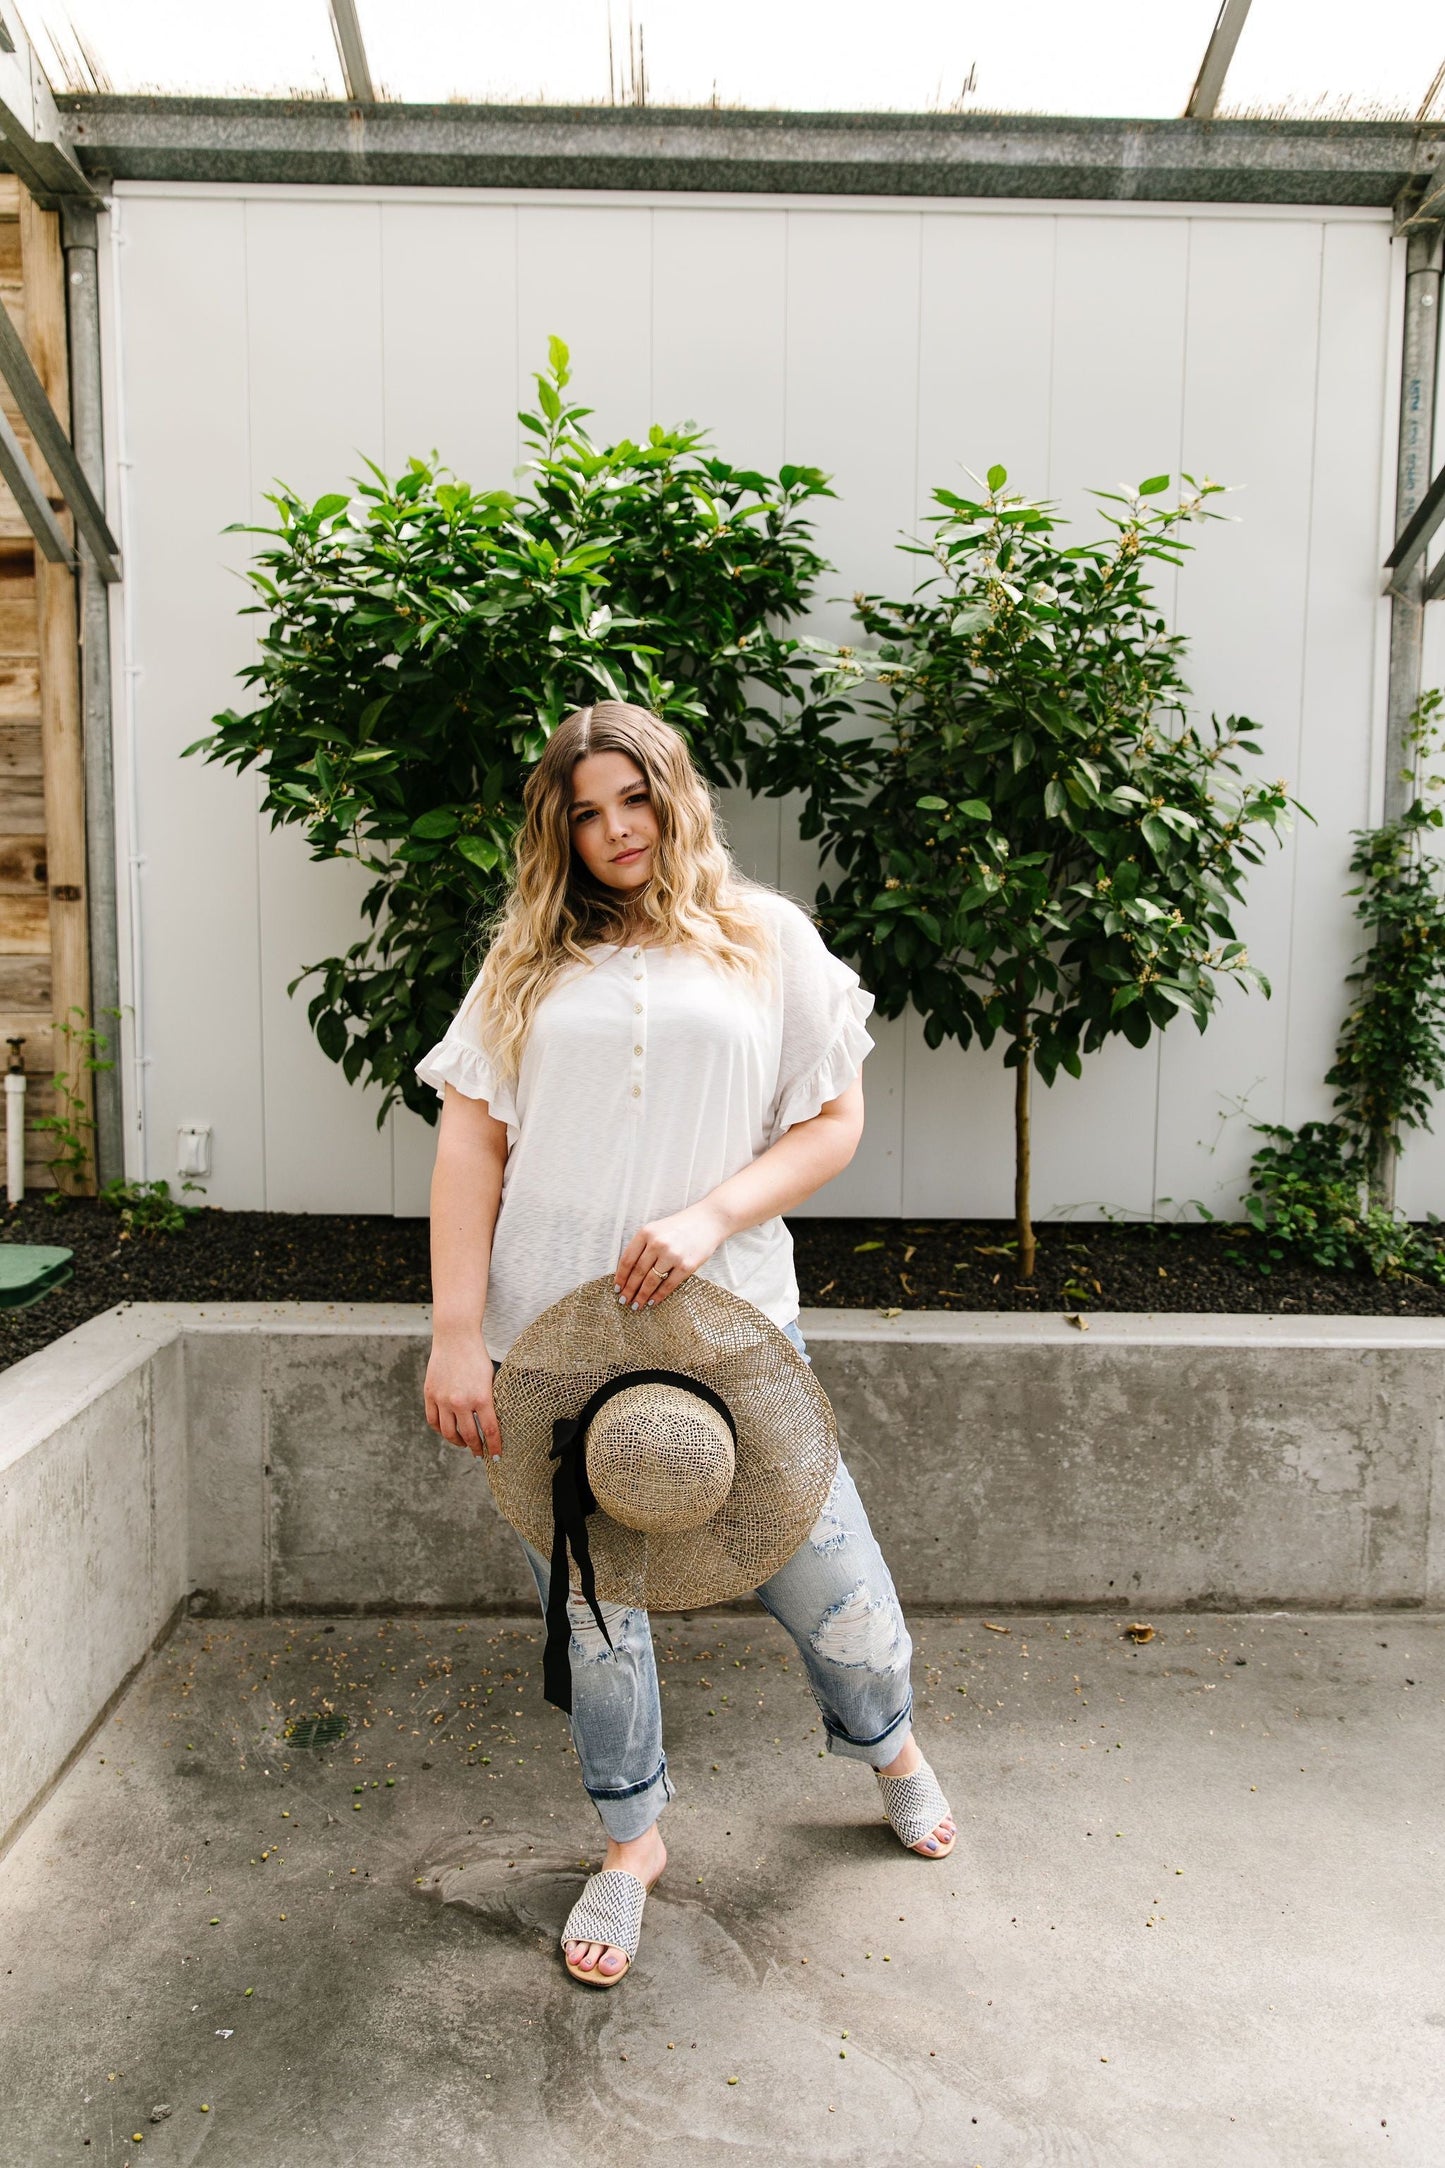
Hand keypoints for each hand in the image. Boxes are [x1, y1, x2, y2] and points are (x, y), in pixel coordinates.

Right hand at [425, 1331, 501, 1458]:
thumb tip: (491, 1423)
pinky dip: (440, 1430)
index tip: (496, 1456)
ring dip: (458, 1442)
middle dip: (476, 1448)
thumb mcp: (490, 1379)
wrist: (455, 1337)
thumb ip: (488, 1401)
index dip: (494, 1446)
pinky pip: (433, 1420)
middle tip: (480, 1453)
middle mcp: (460, 1401)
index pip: (490, 1431)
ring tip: (464, 1443)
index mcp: (481, 1397)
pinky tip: (448, 1431)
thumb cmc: (476, 1356)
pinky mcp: (430, 1394)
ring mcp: (443, 1399)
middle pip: (469, 1435)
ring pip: (448, 1432)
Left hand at [615, 1200, 730, 1309]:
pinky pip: (668, 1285)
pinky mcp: (687, 1265)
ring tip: (636, 1305)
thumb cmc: (679, 1227)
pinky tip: (653, 1302)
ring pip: (651, 1281)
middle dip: (629, 1290)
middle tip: (624, 1301)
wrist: (709, 1220)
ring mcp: (673, 1255)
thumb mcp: (657, 1229)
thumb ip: (642, 1246)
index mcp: (646, 1232)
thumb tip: (627, 1273)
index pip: (627, 1259)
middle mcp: (657, 1243)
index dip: (620, 1277)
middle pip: (637, 1272)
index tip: (616, 1289)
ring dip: (641, 1296)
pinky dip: (658, 1296)